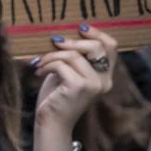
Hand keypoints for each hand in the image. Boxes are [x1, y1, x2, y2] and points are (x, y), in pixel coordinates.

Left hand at [31, 26, 120, 150]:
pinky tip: (39, 72)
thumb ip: (74, 57)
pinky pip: (62, 65)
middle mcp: (104, 81)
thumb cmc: (57, 96)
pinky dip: (47, 65)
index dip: (97, 33)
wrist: (51, 122)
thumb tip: (64, 35)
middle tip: (54, 42)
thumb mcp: (68, 72)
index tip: (80, 27)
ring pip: (73, 55)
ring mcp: (94, 85)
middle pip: (96, 46)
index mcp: (105, 76)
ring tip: (40, 63)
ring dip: (52, 55)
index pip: (111, 47)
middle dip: (72, 41)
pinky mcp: (79, 87)